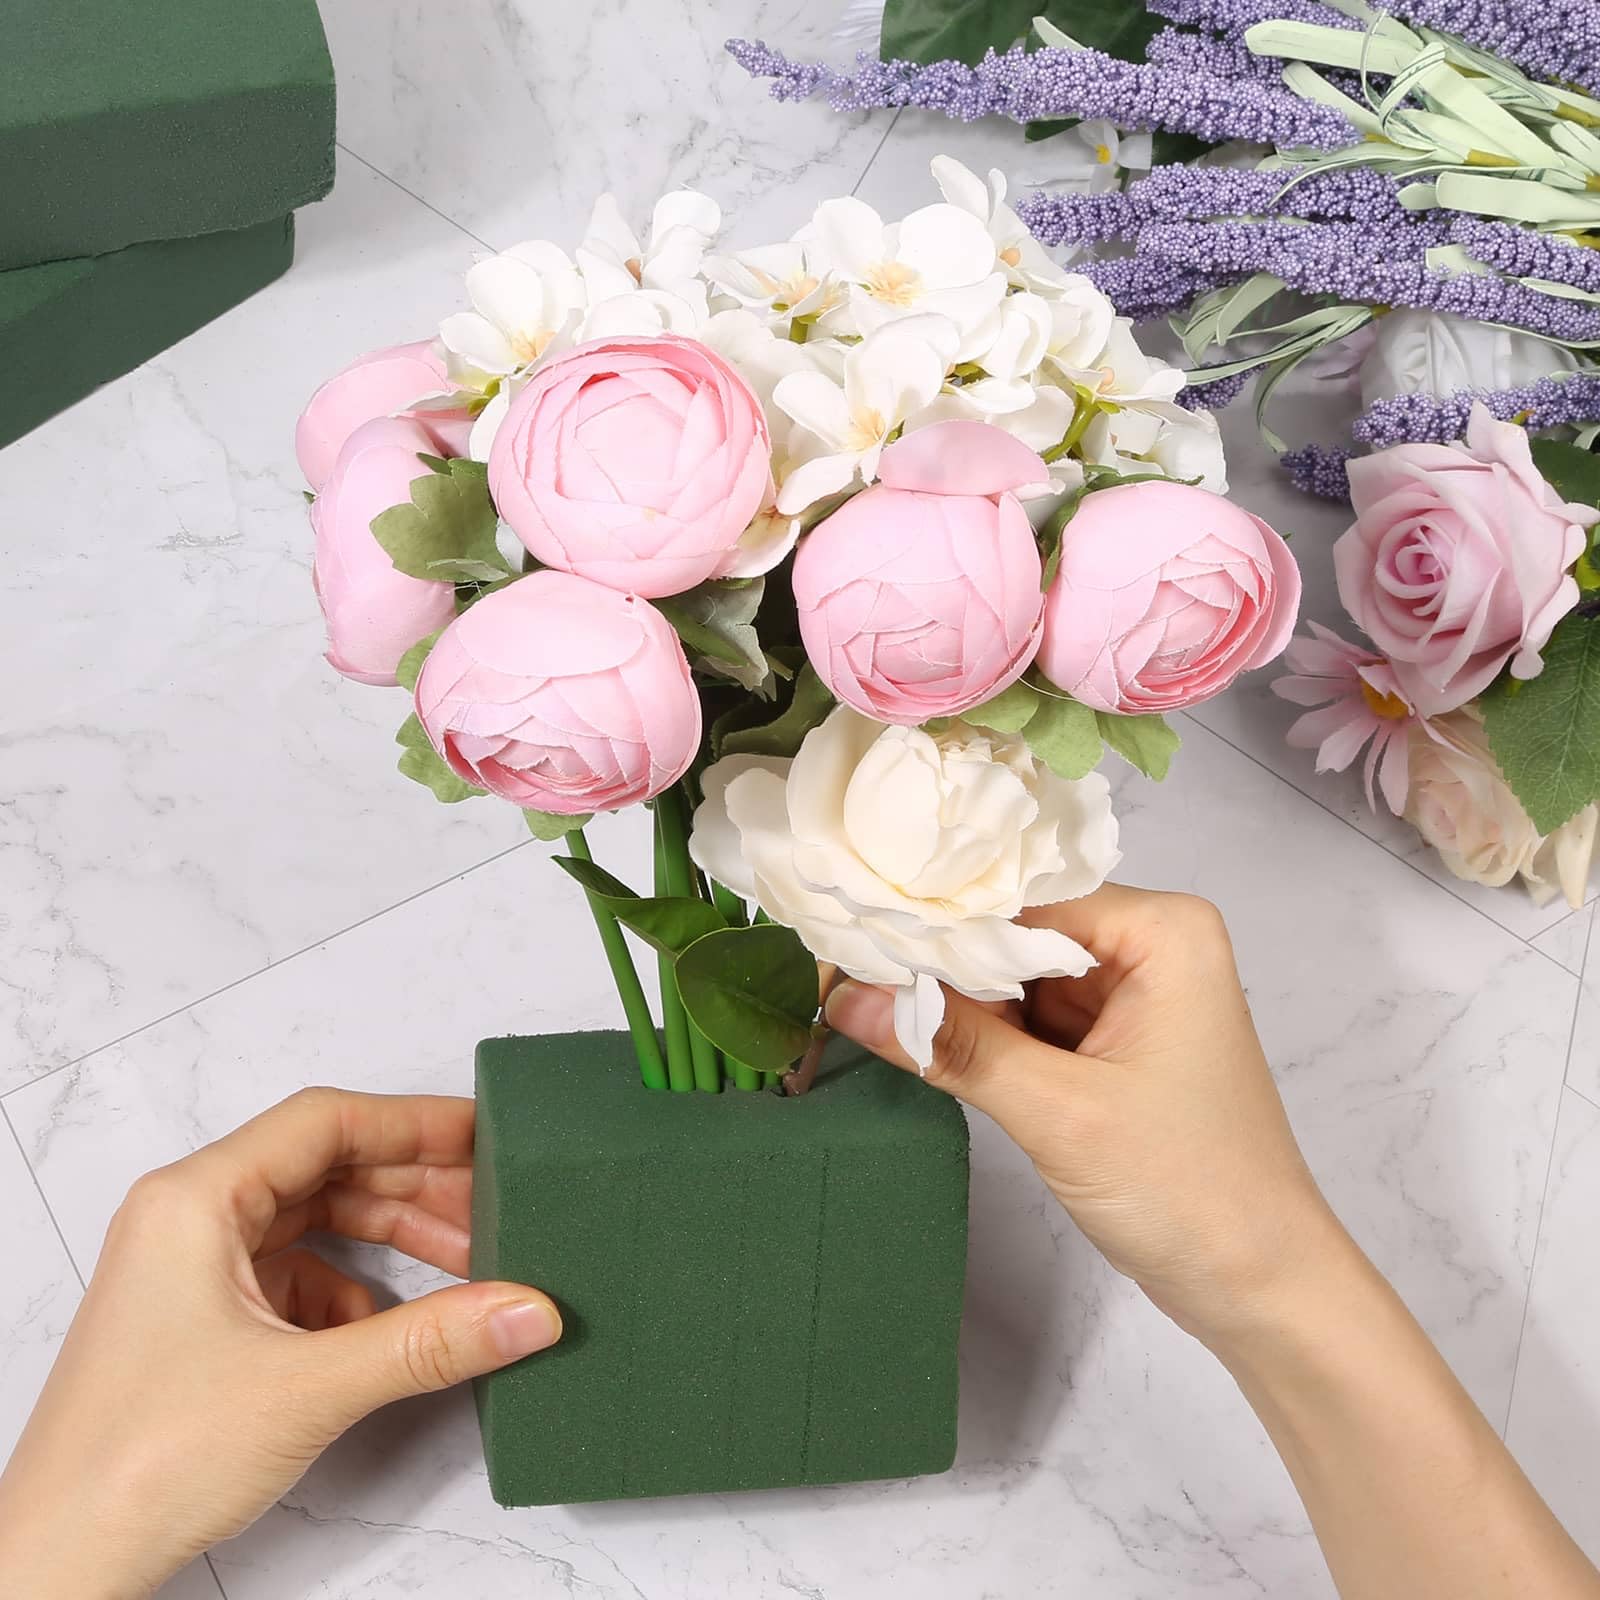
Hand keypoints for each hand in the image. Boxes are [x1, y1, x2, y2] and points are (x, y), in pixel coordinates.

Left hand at [0, 1089, 561, 1599]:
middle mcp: (189, 1220)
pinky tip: (386, 1334)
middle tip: (495, 1207)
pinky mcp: (204, 1323)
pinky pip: (299, 1277)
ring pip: (317, 1222)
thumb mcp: (309, 1388)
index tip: (485, 1135)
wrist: (59, 1569)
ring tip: (466, 1263)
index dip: (414, 1123)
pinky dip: (354, 1295)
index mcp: (194, 1200)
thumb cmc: (138, 1466)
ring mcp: (193, 1271)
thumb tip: (526, 1309)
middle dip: (415, 1188)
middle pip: (327, 1168)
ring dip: (392, 1240)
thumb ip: (429, 1342)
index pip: (326, 1122)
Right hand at [826, 883, 1343, 1351]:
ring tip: (860, 1003)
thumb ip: (952, 1047)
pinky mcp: (1115, 1049)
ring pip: (1018, 982)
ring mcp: (1133, 999)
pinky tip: (917, 1040)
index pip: (1025, 902)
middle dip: (940, 966)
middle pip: (1019, 937)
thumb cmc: (1186, 1189)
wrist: (1264, 1290)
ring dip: (955, 1005)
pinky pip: (1032, 1023)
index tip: (848, 932)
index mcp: (1161, 930)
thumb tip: (847, 999)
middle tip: (840, 975)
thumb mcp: (1059, 1113)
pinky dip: (982, 1038)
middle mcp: (1150, 946)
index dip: (938, 922)